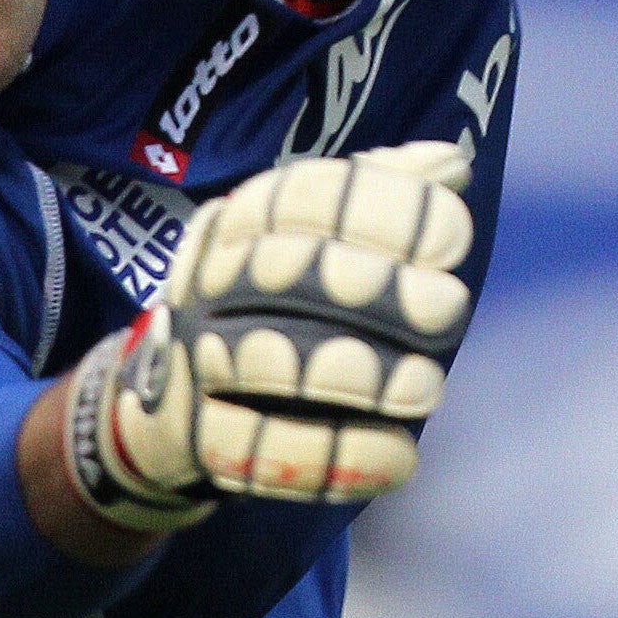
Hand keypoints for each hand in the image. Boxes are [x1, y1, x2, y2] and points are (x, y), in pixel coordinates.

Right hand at [62, 142, 473, 526]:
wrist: (164, 408)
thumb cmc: (264, 311)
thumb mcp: (303, 243)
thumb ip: (374, 198)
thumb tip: (453, 160)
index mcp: (234, 226)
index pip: (298, 199)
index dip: (379, 212)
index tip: (450, 240)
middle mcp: (206, 286)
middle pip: (286, 275)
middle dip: (377, 289)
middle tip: (450, 310)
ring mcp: (196, 363)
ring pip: (270, 362)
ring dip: (359, 375)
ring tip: (426, 388)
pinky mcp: (199, 439)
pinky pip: (263, 449)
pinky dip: (339, 456)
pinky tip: (399, 455)